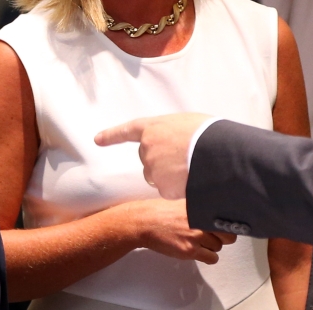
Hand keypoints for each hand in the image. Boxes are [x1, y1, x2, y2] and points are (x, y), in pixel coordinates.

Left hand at [95, 113, 210, 199]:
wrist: (215, 153)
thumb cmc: (207, 133)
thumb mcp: (188, 122)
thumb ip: (173, 132)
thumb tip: (177, 142)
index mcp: (153, 128)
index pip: (127, 131)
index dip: (112, 135)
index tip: (97, 139)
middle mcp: (147, 148)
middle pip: (148, 159)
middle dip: (161, 161)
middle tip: (184, 158)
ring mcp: (153, 169)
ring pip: (158, 177)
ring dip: (170, 176)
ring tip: (191, 168)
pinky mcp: (162, 187)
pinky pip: (169, 190)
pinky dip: (178, 188)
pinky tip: (191, 180)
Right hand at [120, 198, 235, 263]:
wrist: (144, 223)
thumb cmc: (160, 212)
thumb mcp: (183, 203)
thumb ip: (200, 207)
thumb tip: (215, 212)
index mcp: (200, 208)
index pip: (226, 218)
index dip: (227, 224)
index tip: (227, 227)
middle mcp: (200, 221)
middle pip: (228, 235)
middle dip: (223, 237)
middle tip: (214, 236)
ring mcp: (195, 237)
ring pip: (218, 247)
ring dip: (212, 247)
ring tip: (200, 242)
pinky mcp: (189, 250)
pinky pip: (211, 258)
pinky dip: (208, 257)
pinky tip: (200, 251)